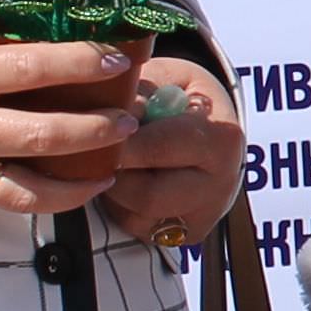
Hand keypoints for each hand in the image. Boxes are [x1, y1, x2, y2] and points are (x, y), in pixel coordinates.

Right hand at [0, 0, 136, 217]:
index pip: (35, 67)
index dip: (83, 63)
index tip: (114, 58)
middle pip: (50, 130)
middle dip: (99, 125)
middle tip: (129, 116)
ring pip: (37, 182)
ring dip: (82, 174)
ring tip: (112, 162)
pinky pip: (7, 201)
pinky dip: (45, 200)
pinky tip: (71, 191)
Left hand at [99, 55, 245, 247]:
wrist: (216, 129)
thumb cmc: (187, 99)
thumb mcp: (169, 77)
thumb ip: (140, 90)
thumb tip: (108, 111)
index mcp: (220, 139)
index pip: (159, 148)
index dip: (118, 141)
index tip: (90, 130)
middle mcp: (220, 184)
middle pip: (147, 194)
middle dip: (113, 173)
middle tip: (94, 152)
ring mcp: (204, 214)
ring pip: (138, 216)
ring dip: (114, 192)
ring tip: (113, 163)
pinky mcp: (187, 234)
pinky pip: (140, 228)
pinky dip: (122, 207)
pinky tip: (126, 180)